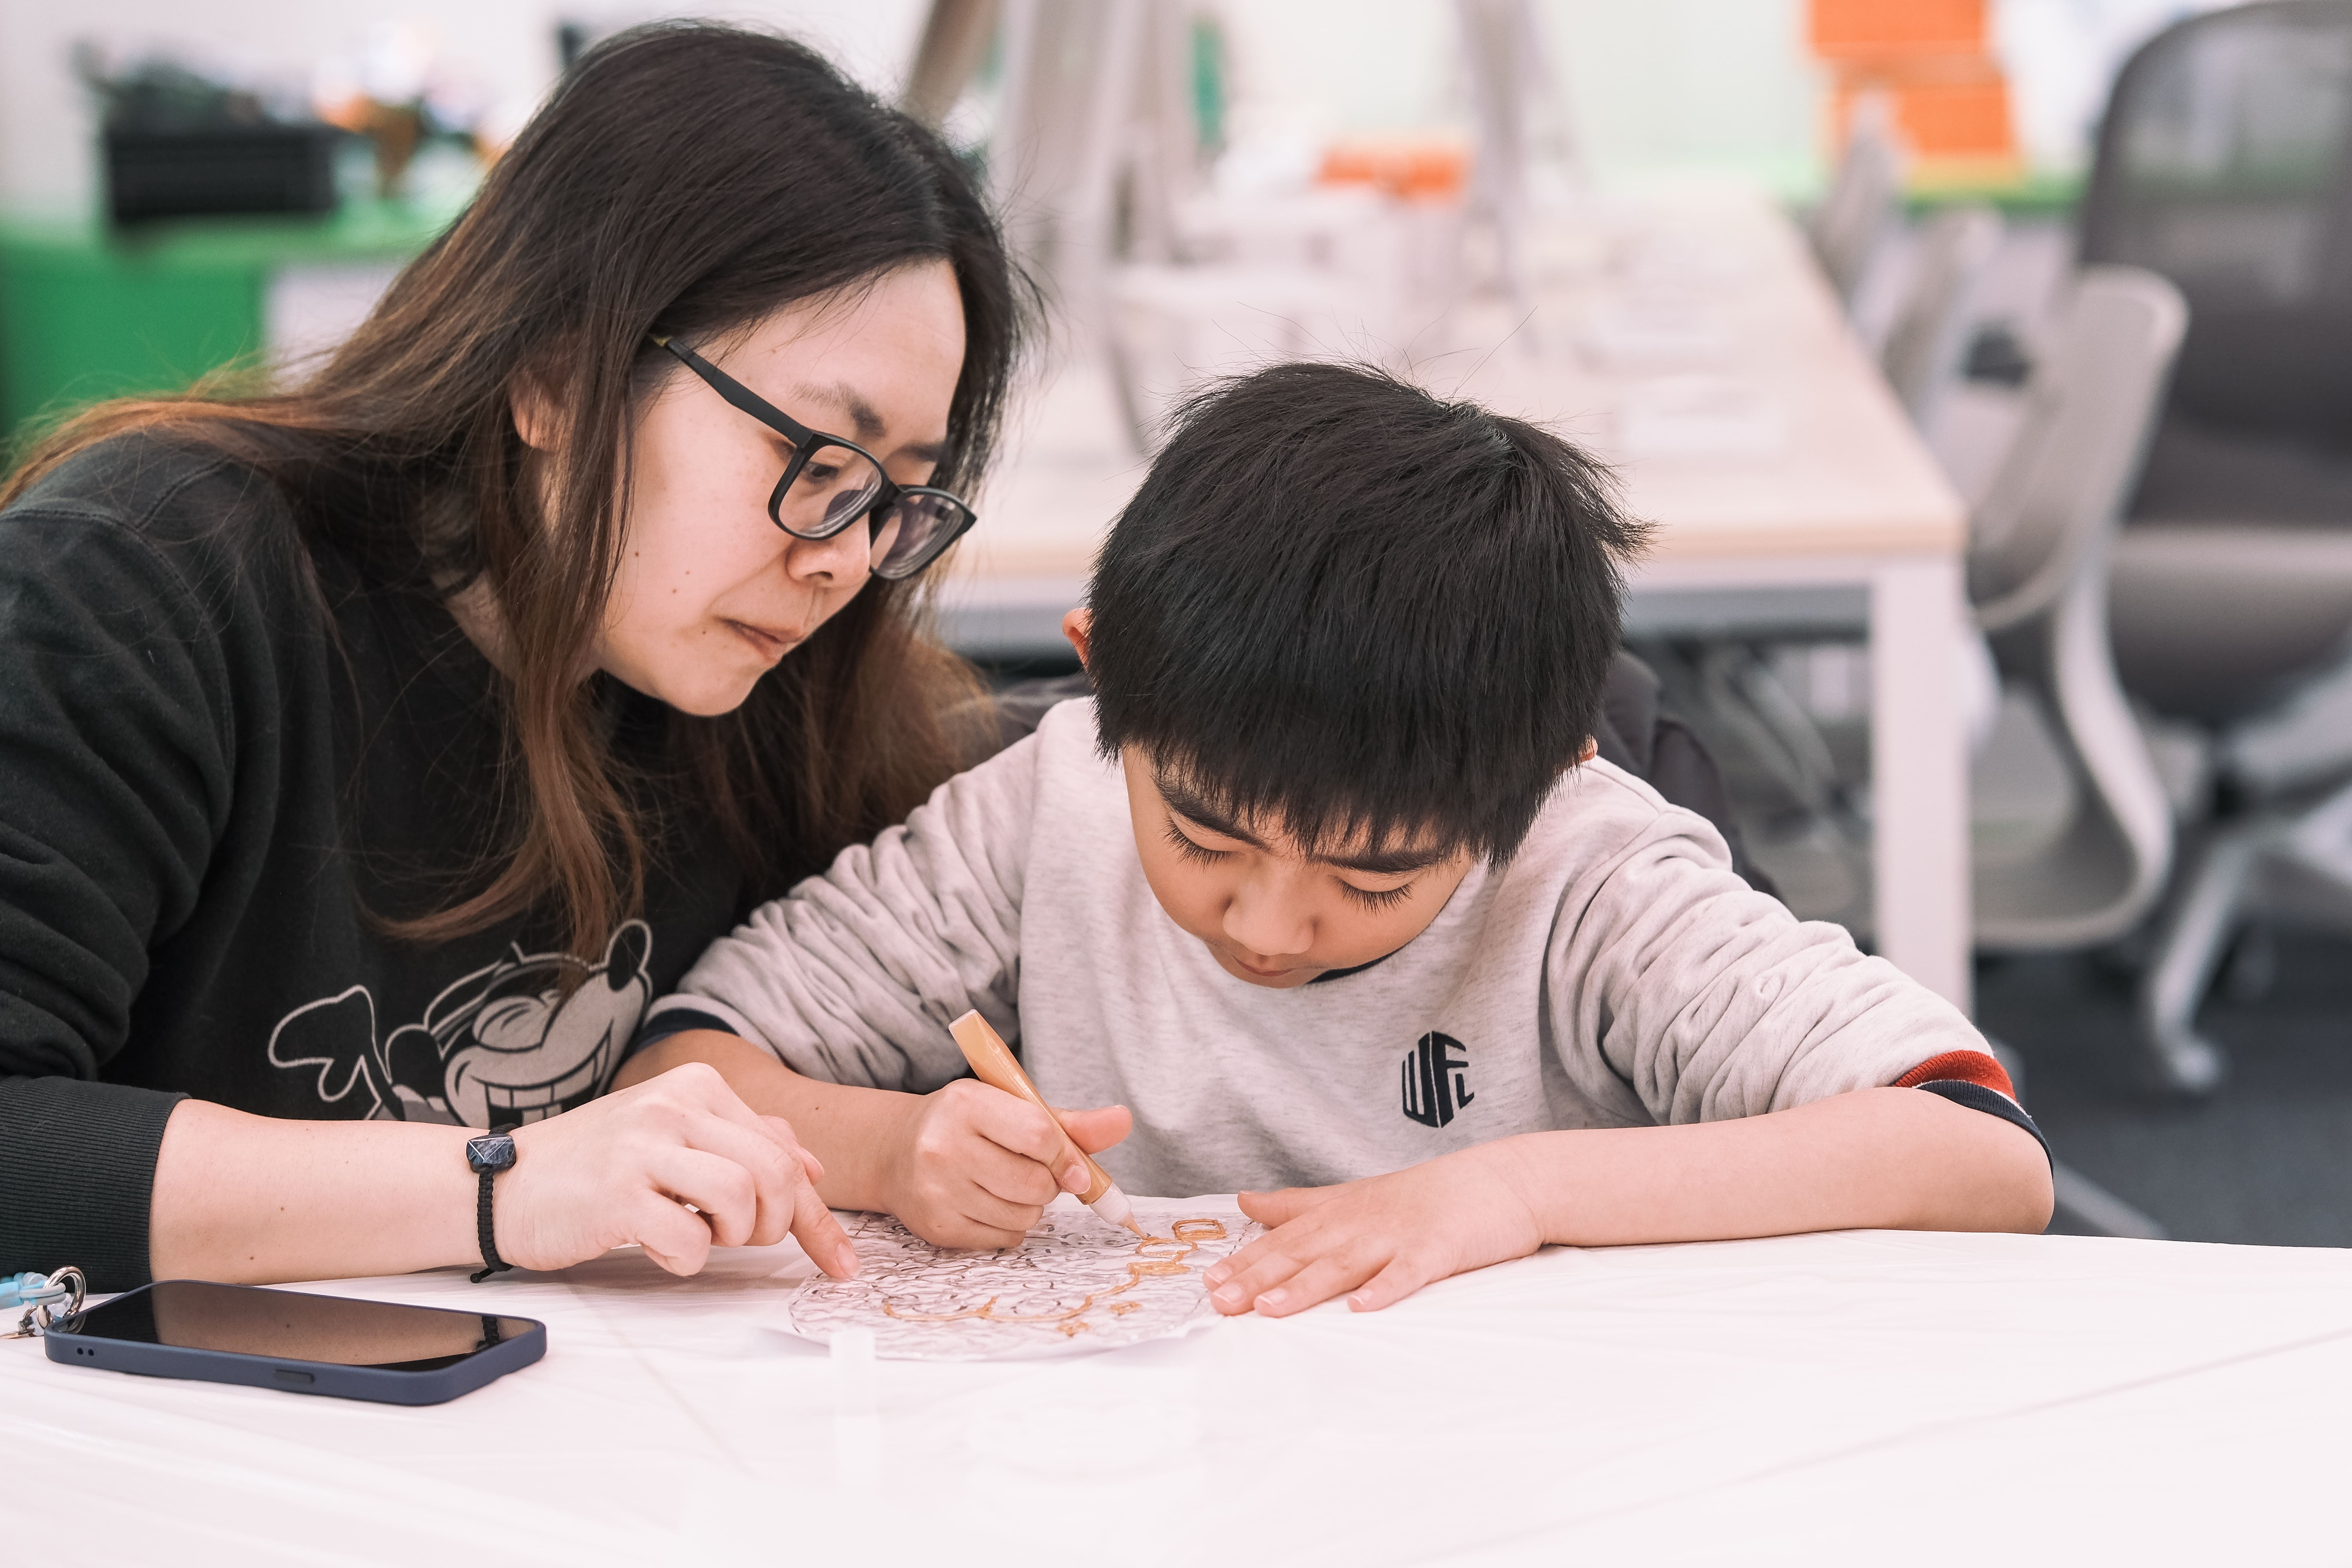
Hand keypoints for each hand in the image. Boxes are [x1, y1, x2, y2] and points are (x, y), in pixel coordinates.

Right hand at [494, 1061, 857, 1278]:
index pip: (786, 1152)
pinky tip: (655, 1244)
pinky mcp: (618, 1193)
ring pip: (742, 1201)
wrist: (505, 1183)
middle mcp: (675, 1105)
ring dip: (729, 1238)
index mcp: (698, 1087)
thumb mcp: (675, 1137)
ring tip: (694, 1233)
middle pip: (777, 1175)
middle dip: (775, 1226)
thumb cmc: (596, 1167)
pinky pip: (690, 1241)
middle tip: (739, 1238)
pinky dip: (683, 1258)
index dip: (818, 1217)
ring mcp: (645, 1145)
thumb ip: (746, 1142)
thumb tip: (815, 1166)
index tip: (842, 1262)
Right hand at [879, 1079, 1132, 1248]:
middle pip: (1035, 1183)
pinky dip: (1010, 1227)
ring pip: (1024, 1216)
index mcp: (966, 1103)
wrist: (896, 1152)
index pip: (1039, 1134)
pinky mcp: (937, 1228)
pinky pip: (1004, 1239)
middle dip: (1047, 1182)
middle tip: (1030, 1170)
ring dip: (1030, 1206)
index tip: (1071, 1164)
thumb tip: (1124, 1121)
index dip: (1066, 1155)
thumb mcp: (1011, 1109)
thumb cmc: (966, 1126)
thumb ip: (1069, 1122)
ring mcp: (937, 1190)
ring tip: (1006, 1185)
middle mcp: (944, 1146)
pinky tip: (988, 1203)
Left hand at [1207, 1142, 1545, 1315]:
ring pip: (1345, 1263)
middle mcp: (1362, 1222)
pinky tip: (1361, 1309)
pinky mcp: (1437, 1250)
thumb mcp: (1355, 1194)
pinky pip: (1408, 1273)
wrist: (1500, 1181)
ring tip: (1270, 1309)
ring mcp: (1399, 1235)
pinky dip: (1385, 1289)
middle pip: (1304, 1253)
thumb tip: (1245, 1201)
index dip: (1246, 1262)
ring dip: (1306, 1287)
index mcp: (1342, 1213)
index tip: (1208, 1284)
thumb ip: (1298, 1203)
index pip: (1284, 1240)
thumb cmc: (1425, 1194)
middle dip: (1259, 1278)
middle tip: (1220, 1302)